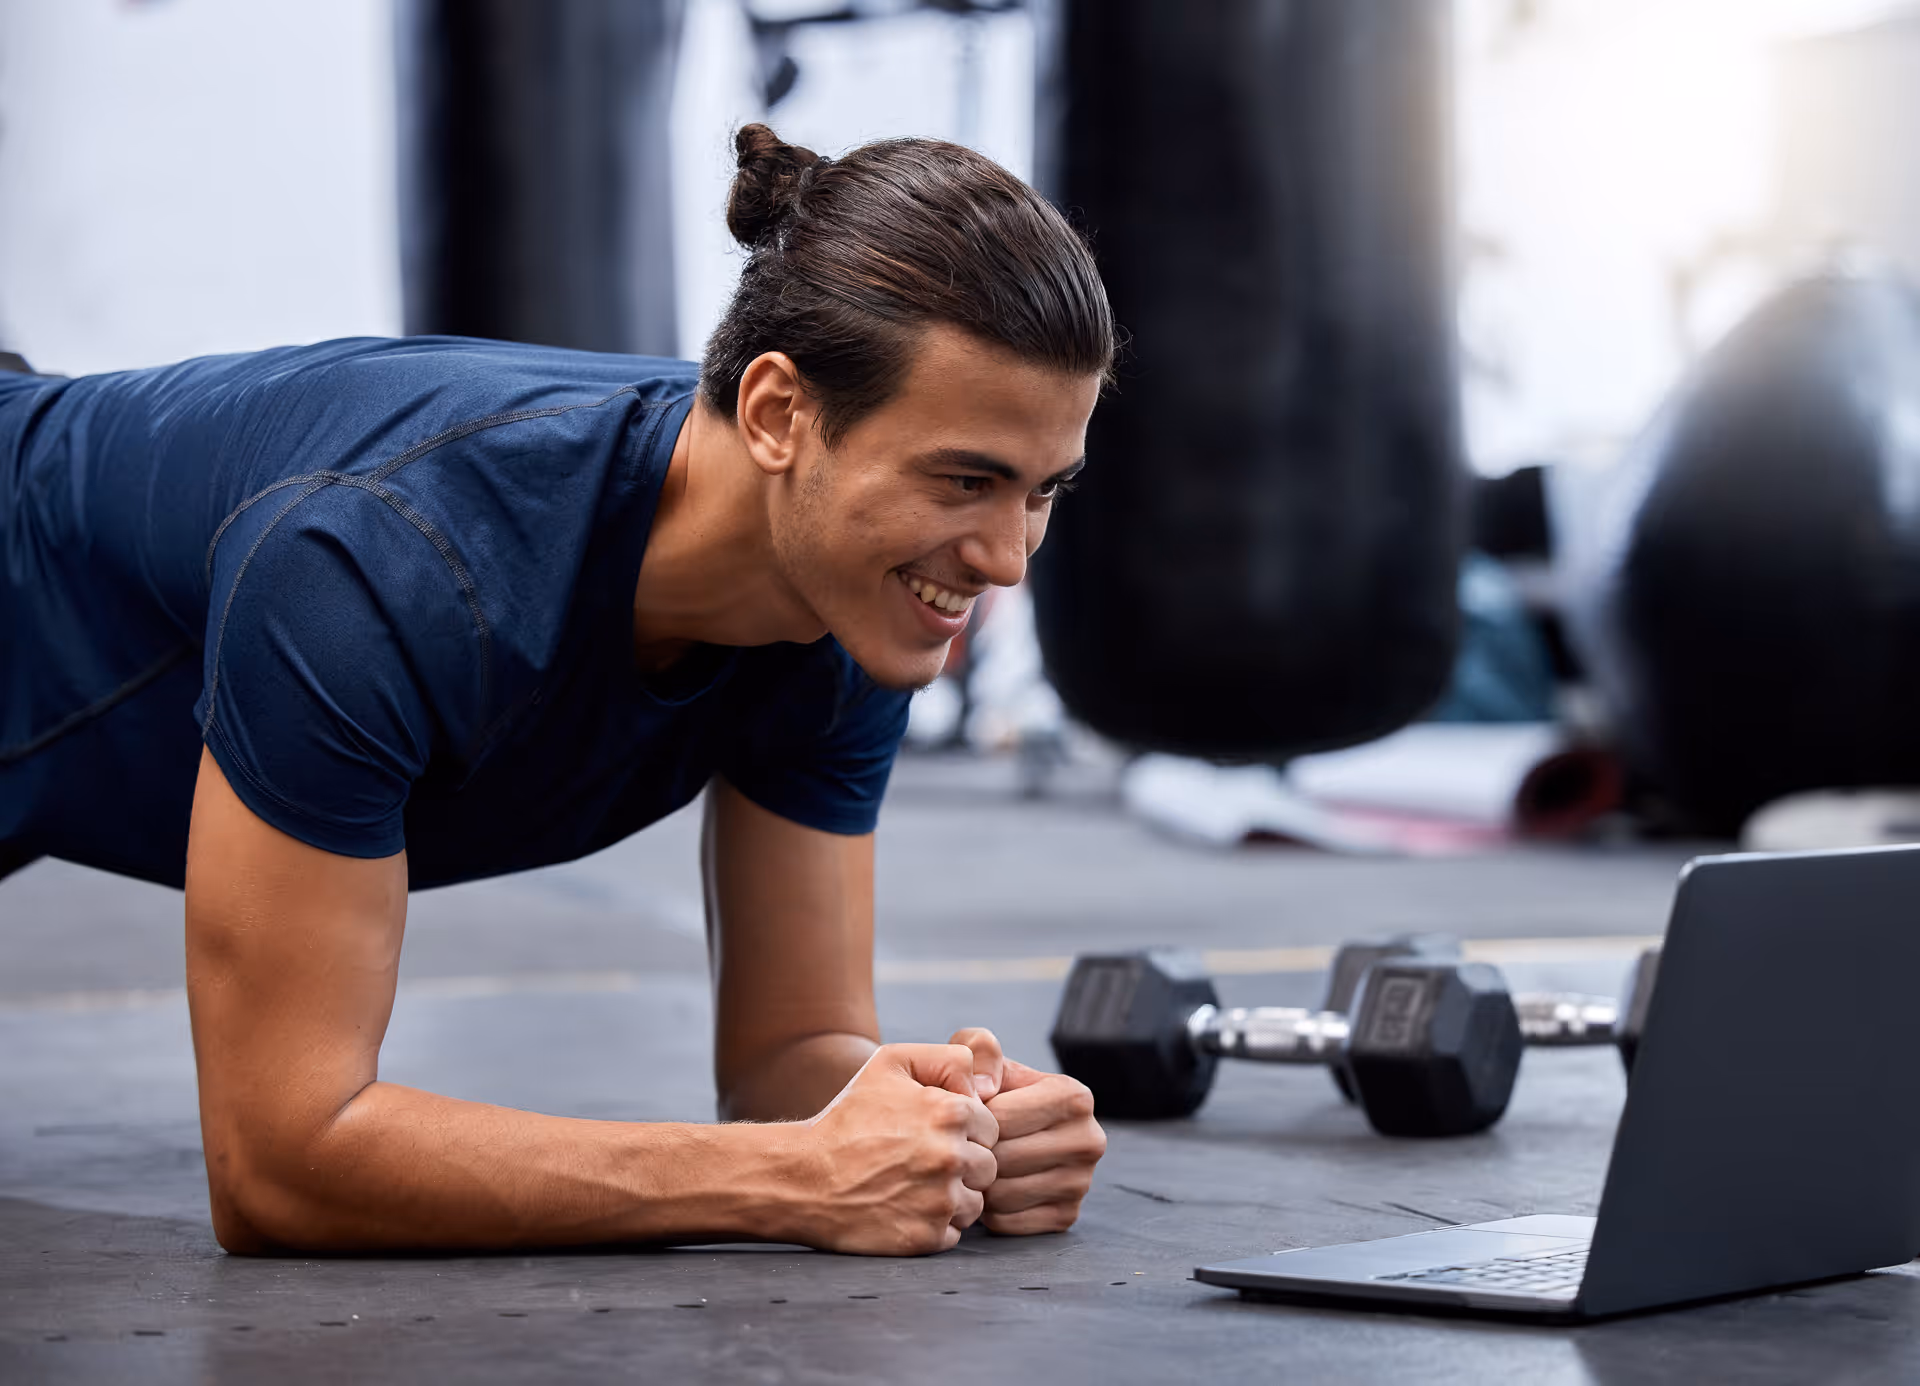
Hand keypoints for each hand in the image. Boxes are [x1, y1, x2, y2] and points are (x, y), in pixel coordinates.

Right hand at [789, 1043, 998, 1254]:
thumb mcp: (891, 1063)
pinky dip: (934, 1225)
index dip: (965, 1131)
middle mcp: (951, 1157)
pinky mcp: (926, 1238)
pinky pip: (954, 1234)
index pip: (991, 1127)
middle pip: (988, 1166)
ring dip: (953, 1197)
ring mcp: (940, 1201)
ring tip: (912, 1185)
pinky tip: (904, 1208)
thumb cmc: (848, 1118)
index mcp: (950, 1112)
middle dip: (963, 1164)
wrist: (803, 1177)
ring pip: (976, 1203)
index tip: (931, 1133)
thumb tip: (985, 1086)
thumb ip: (948, 1059)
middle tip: (921, 1161)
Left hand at [949, 1028, 1105, 1235]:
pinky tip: (988, 1189)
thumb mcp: (981, 1054)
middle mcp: (1089, 1140)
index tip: (960, 1116)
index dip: (969, 1120)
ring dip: (977, 1184)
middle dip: (972, 1153)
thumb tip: (984, 1088)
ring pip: (1002, 1195)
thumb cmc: (989, 1090)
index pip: (1001, 1119)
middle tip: (960, 1146)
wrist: (1007, 1132)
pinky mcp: (1067, 1217)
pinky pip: (1006, 1223)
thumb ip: (977, 1049)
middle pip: (1003, 1159)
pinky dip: (987, 1211)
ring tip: (973, 1165)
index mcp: (1074, 1096)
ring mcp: (1082, 1183)